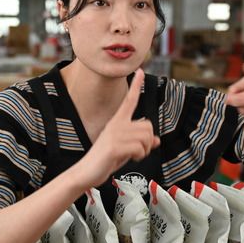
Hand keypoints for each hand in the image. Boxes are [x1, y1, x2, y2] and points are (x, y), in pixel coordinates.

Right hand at [76, 69, 159, 187]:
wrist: (87, 172)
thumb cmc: (106, 160)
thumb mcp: (126, 149)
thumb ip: (140, 142)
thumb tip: (156, 140)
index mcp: (117, 121)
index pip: (129, 100)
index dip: (136, 86)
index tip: (141, 70)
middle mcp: (117, 124)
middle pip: (148, 126)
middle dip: (148, 141)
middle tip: (138, 151)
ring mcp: (115, 135)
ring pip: (146, 138)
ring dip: (144, 150)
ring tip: (132, 156)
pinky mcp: (115, 147)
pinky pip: (140, 148)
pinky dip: (139, 156)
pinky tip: (128, 159)